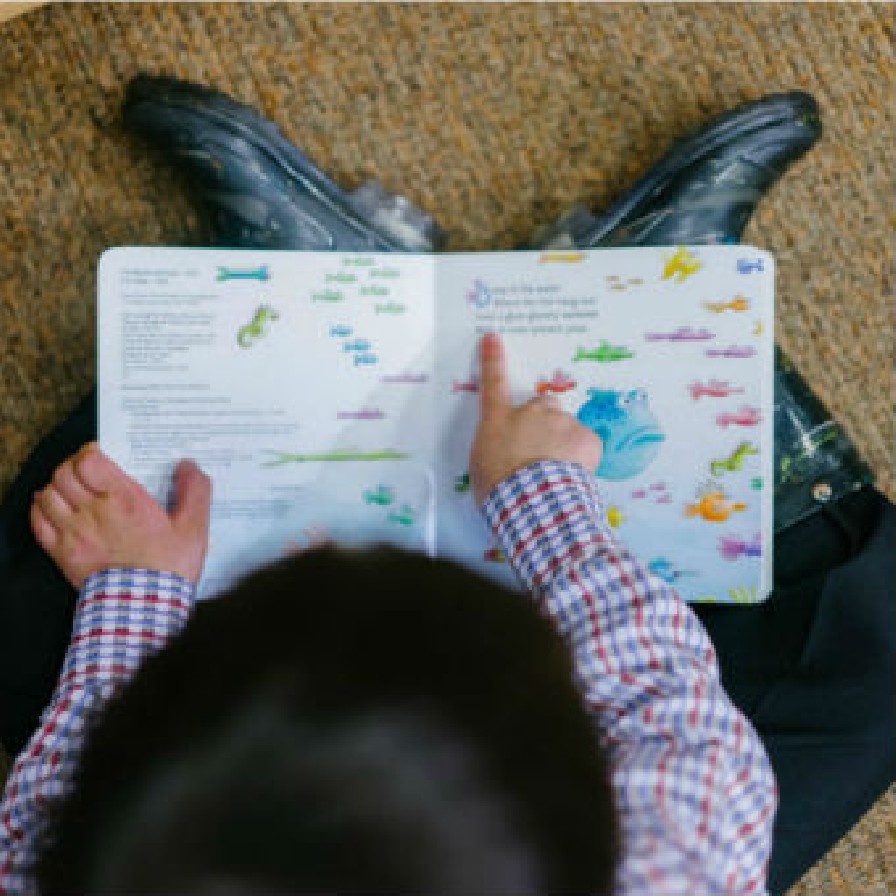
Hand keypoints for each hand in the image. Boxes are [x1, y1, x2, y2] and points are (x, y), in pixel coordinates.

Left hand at [30, 443, 211, 588]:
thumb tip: (188, 466)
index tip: (99, 455)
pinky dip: (40, 509)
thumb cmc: (168, 568)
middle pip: (65, 473)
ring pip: (48, 494)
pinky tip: (53, 509)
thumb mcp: (194, 529)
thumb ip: (194, 492)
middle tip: (86, 471)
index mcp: (125, 500)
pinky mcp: (62, 553)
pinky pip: (38, 522)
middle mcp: (94, 512)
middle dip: (73, 466)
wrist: (144, 609)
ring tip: (70, 489)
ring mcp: (74, 533)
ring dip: (56, 486)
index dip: (90, 452)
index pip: (89, 461)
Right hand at [469, 332, 602, 504]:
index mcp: (499, 419)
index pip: (493, 381)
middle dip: (544, 421)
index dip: (493, 358)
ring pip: (567, 427)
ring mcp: (561, 422)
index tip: (493, 338)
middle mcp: (531, 412)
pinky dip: (582, 458)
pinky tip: (572, 475)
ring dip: (563, 443)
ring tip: (555, 472)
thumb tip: (506, 451)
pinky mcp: (587, 438)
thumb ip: (495, 447)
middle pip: (543, 405)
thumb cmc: (498, 487)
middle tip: (540, 449)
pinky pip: (586, 444)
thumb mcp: (482, 464)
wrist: (530, 500)